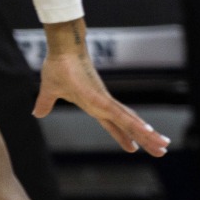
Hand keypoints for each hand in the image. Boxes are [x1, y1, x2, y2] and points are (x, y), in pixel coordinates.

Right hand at [33, 19, 167, 156]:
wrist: (62, 49)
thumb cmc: (58, 66)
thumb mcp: (49, 92)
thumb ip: (45, 104)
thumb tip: (37, 113)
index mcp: (95, 105)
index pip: (114, 125)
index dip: (125, 136)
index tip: (135, 148)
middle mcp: (104, 105)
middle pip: (129, 125)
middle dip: (146, 139)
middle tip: (162, 150)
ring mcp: (104, 101)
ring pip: (130, 122)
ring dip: (147, 135)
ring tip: (163, 146)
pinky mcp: (101, 98)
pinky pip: (120, 115)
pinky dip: (133, 124)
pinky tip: (146, 131)